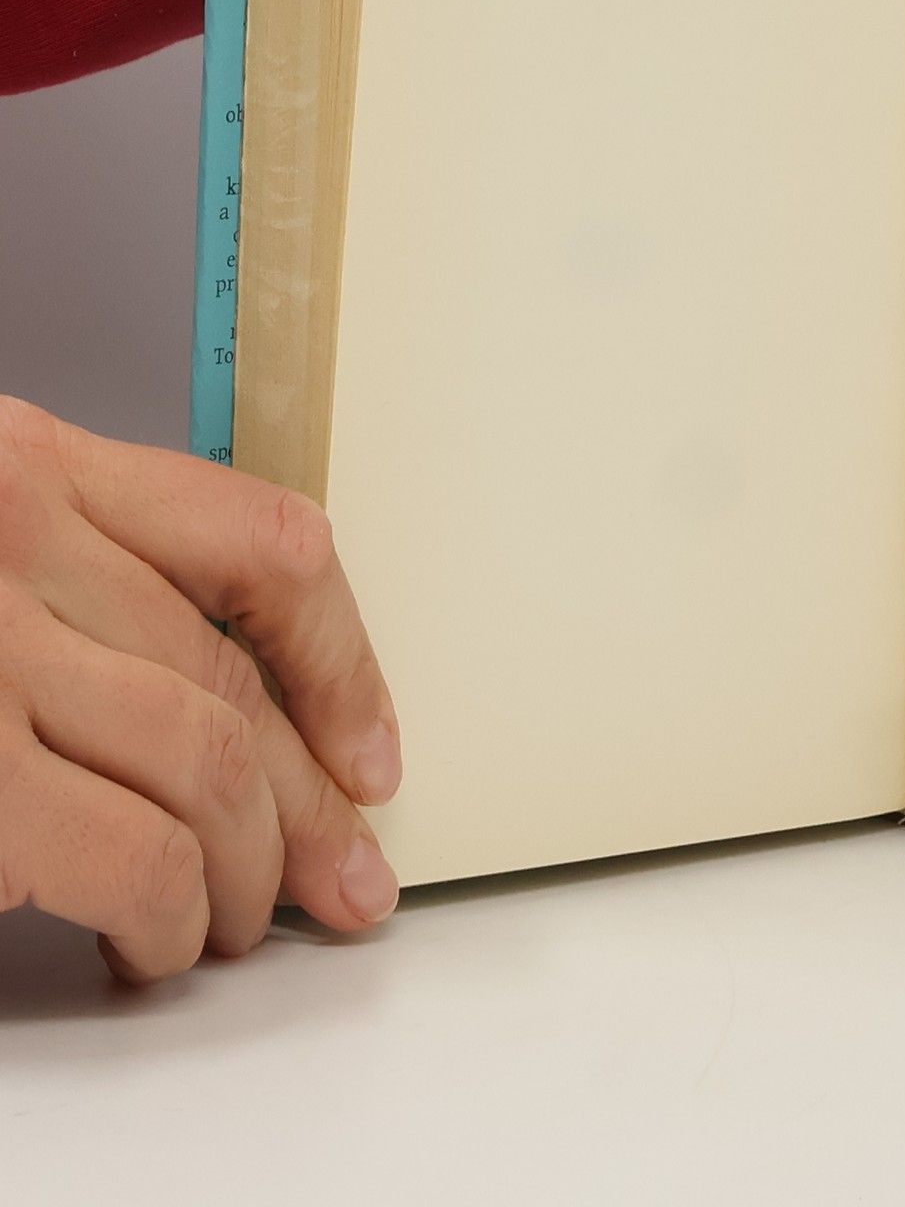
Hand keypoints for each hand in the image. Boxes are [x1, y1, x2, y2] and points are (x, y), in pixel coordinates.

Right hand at [0, 398, 400, 982]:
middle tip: (352, 873)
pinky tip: (156, 942)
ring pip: (207, 759)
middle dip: (315, 797)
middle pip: (237, 675)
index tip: (370, 743)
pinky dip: (169, 911)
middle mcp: (13, 533)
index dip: (342, 658)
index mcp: (26, 462)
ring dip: (251, 864)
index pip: (262, 544)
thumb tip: (187, 708)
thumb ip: (54, 576)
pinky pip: (128, 851)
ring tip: (243, 924)